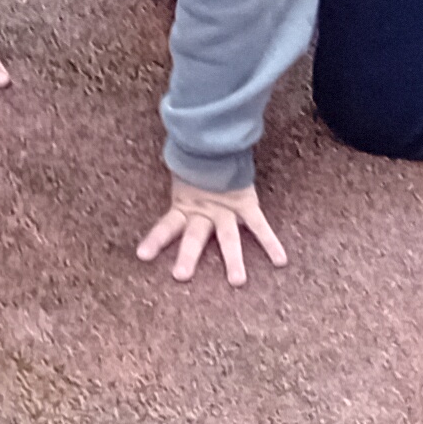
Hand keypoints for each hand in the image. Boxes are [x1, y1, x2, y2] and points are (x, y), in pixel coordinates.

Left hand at [135, 171, 286, 287]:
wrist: (217, 142)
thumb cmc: (196, 165)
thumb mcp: (179, 179)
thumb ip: (170, 189)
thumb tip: (149, 187)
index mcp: (184, 207)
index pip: (165, 226)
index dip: (154, 240)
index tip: (141, 256)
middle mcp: (203, 212)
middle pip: (194, 237)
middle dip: (187, 256)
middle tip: (180, 276)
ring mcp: (225, 209)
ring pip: (228, 237)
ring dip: (232, 259)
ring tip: (237, 281)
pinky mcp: (245, 203)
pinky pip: (259, 225)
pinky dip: (270, 242)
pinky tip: (281, 260)